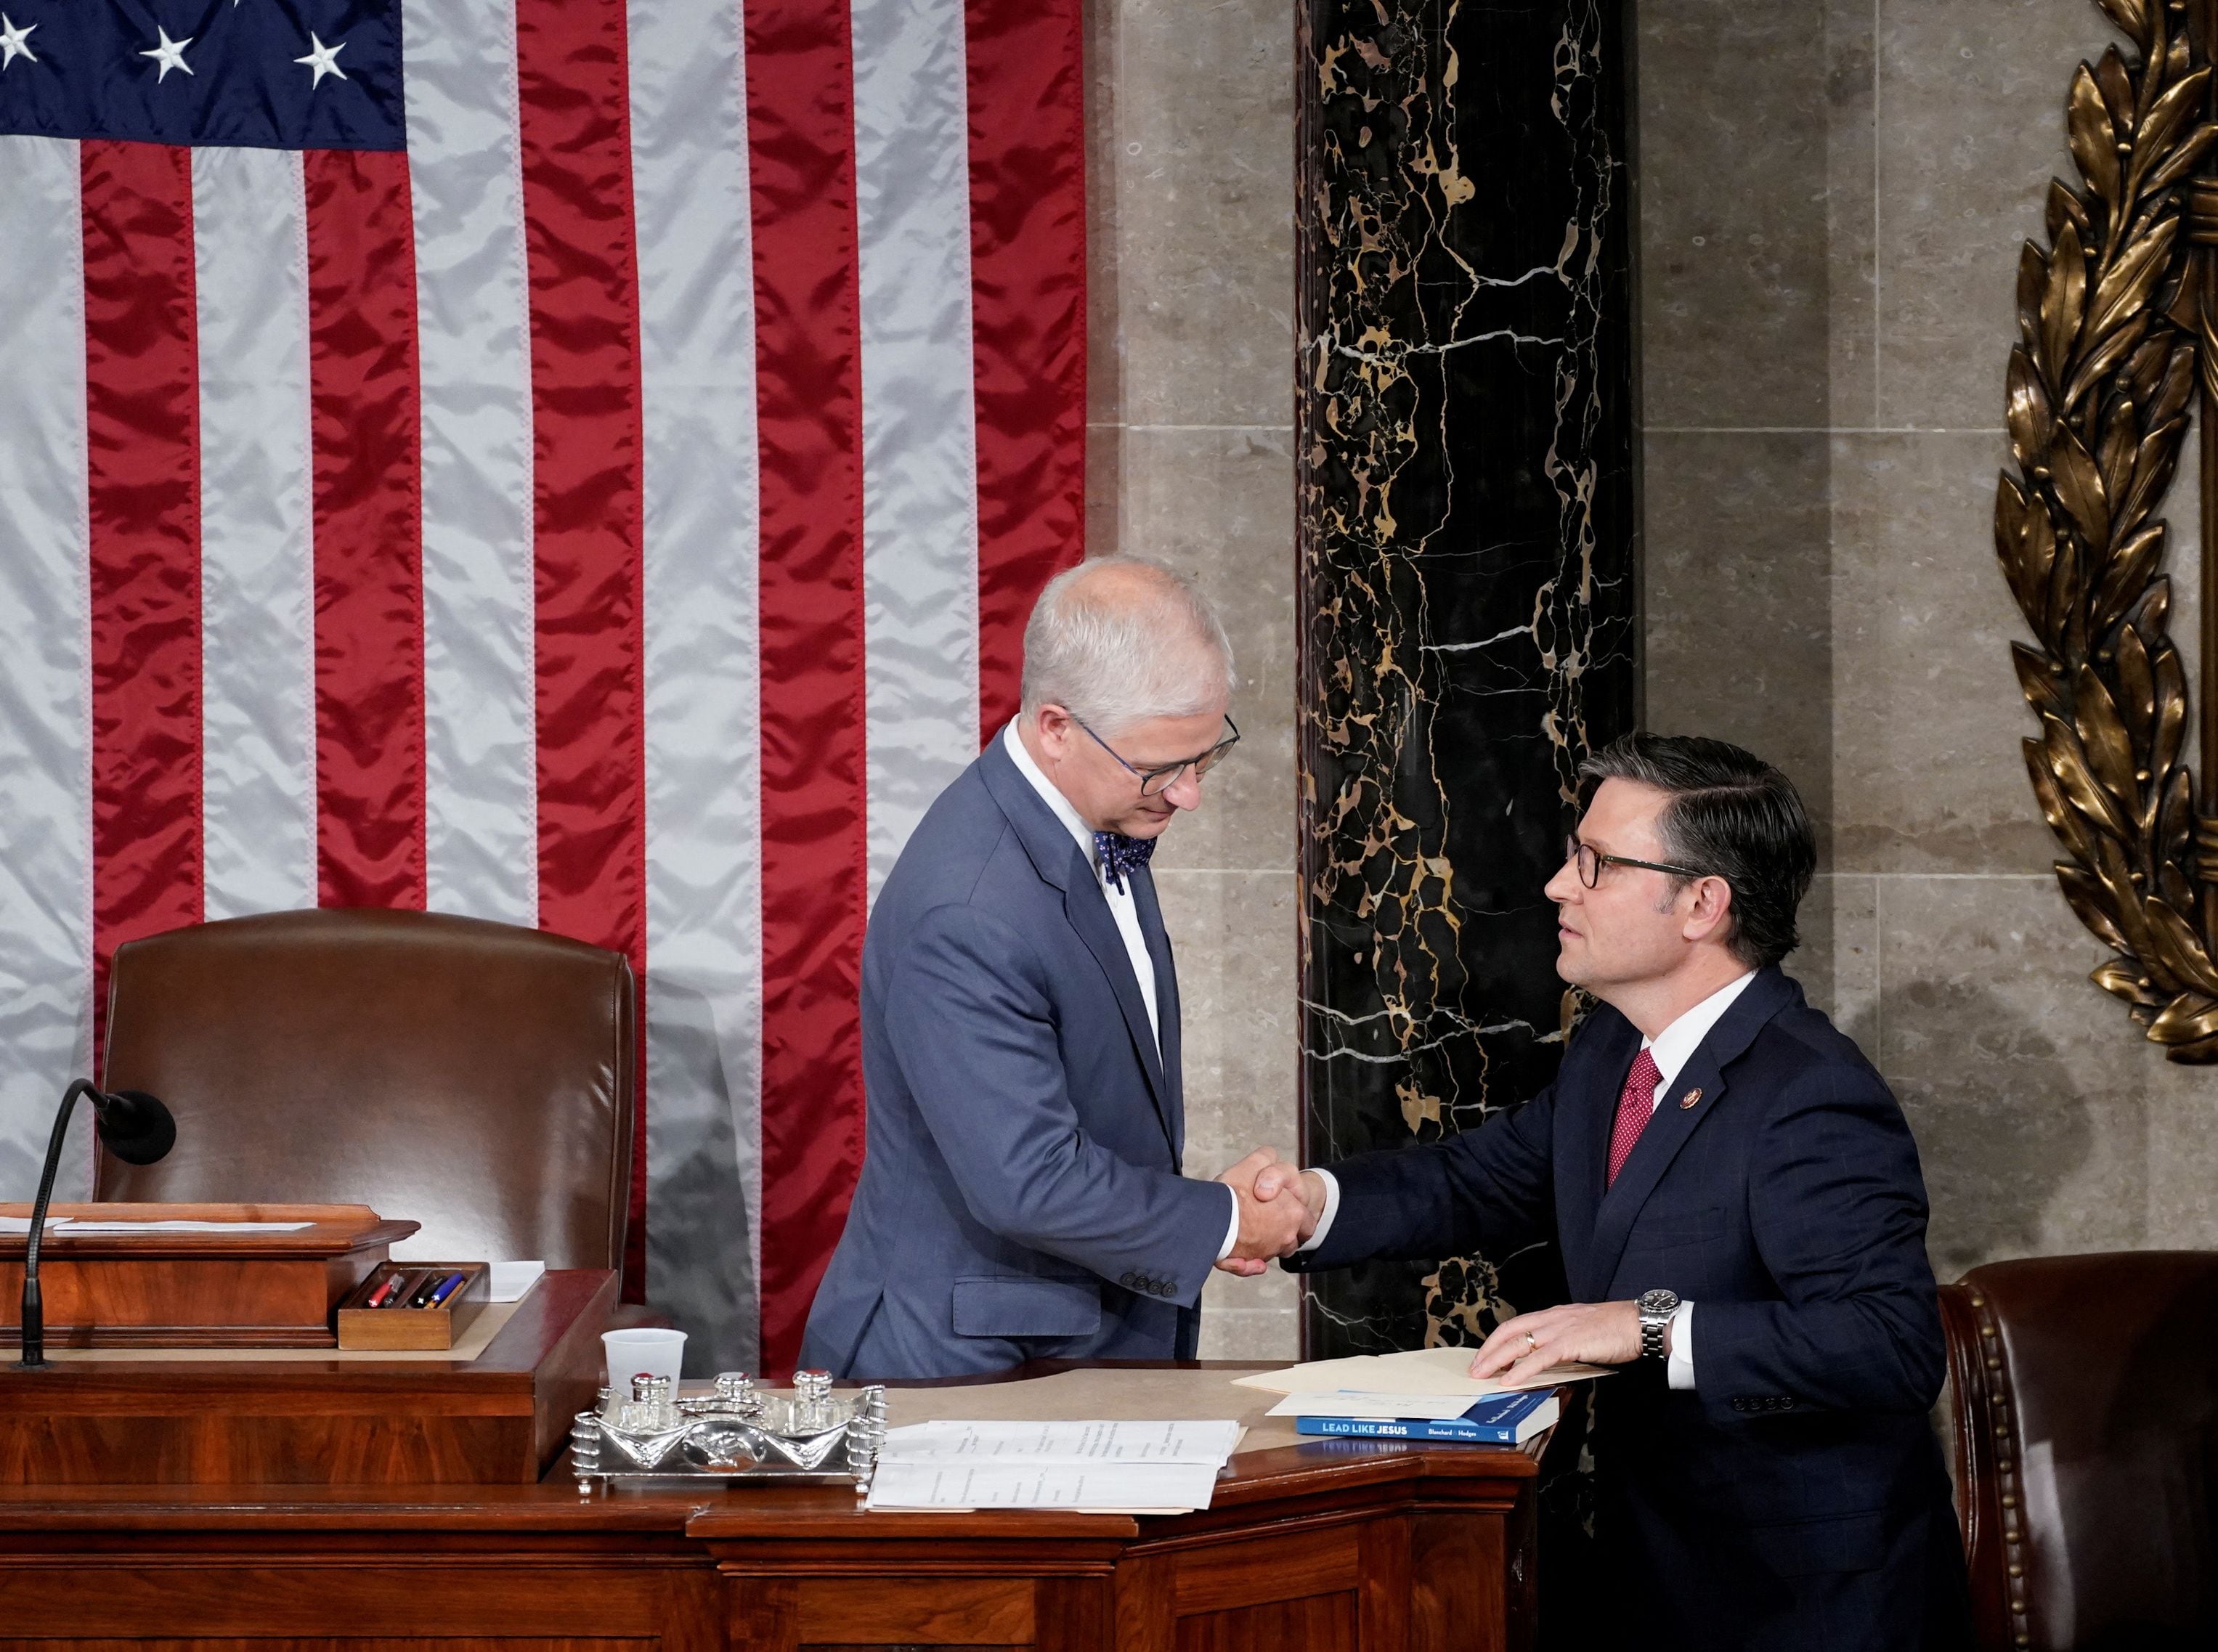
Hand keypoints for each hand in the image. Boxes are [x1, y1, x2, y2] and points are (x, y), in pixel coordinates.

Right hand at [1213, 1148, 1314, 1274]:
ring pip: (1270, 1251)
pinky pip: (1250, 1266)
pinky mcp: (1248, 1263)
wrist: (1209, 1218)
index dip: (1295, 1213)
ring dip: (1263, 1246)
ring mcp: (1267, 1251)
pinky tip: (1239, 1255)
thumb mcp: (1253, 1163)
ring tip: (1246, 1233)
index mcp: (1293, 1213)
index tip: (1281, 1208)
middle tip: (1263, 1220)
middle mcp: (1285, 1236)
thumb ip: (1267, 1159)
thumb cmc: (1232, 1194)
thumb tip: (1269, 1159)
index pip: (1307, 1220)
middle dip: (1280, 1232)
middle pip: (1290, 1239)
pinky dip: (1247, 1264)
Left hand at [1468, 1300, 1647, 1386]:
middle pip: (1510, 1331)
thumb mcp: (1581, 1331)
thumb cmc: (1616, 1329)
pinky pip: (1539, 1358)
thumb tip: (1549, 1358)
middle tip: (1474, 1368)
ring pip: (1518, 1342)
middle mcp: (1552, 1319)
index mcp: (1554, 1315)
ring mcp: (1560, 1329)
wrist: (1638, 1323)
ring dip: (1496, 1360)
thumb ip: (1563, 1340)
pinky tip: (1509, 1380)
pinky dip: (1520, 1369)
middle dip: (1488, 1350)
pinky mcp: (1570, 1342)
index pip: (1516, 1325)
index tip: (1485, 1354)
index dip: (1497, 1340)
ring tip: (1482, 1375)